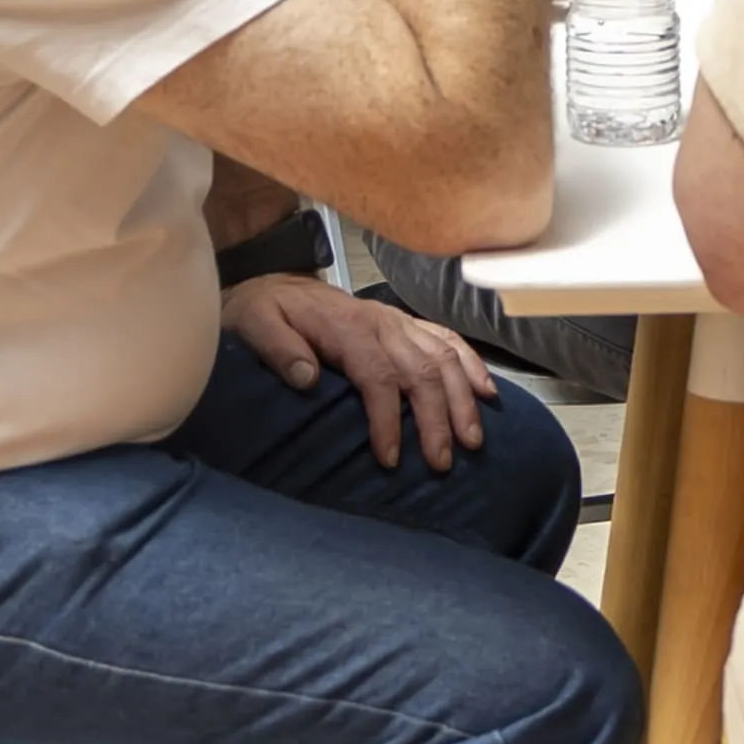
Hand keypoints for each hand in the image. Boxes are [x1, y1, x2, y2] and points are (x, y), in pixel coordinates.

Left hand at [225, 269, 493, 470]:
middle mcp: (384, 323)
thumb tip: (307, 378)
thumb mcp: (256, 324)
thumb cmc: (266, 311)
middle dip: (436, 419)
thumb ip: (279, 349)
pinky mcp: (408, 324)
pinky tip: (487, 392)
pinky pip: (449, 340)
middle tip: (441, 462)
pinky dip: (472, 365)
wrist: (276, 281)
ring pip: (445, 358)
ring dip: (462, 399)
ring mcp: (401, 322)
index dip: (388, 419)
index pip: (378, 376)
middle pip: (423, 371)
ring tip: (472, 440)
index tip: (389, 459)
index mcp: (349, 328)